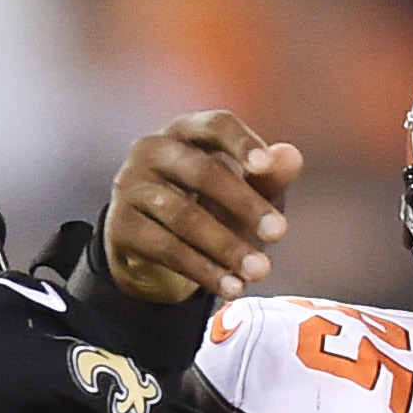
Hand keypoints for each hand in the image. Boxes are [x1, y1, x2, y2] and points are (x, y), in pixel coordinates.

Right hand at [104, 111, 302, 303]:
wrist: (155, 253)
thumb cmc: (207, 208)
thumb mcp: (243, 194)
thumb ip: (267, 178)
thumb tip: (292, 156)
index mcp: (187, 132)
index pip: (214, 125)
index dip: (240, 142)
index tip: (265, 166)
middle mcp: (153, 150)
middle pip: (201, 171)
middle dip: (244, 204)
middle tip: (279, 233)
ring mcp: (131, 186)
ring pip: (183, 215)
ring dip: (226, 246)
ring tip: (260, 271)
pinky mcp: (120, 225)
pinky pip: (165, 248)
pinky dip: (203, 270)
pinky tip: (231, 287)